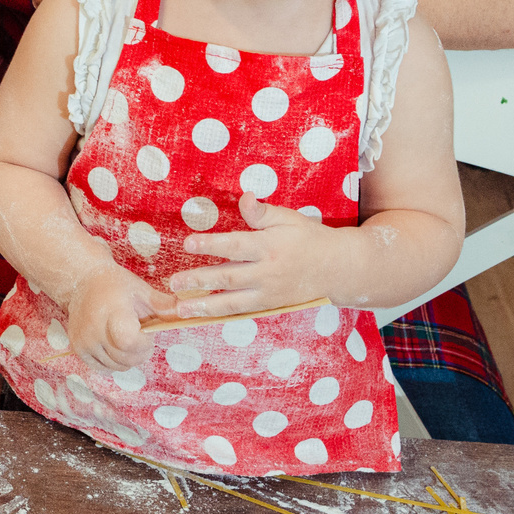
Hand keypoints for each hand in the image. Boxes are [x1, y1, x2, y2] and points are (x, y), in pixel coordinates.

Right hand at [63, 263, 166, 370]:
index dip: (143, 344)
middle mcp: (94, 329)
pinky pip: (102, 368)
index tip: (145, 333)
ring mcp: (83, 341)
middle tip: (139, 336)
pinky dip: (113, 362)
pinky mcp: (77, 348)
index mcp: (113, 312)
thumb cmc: (116, 285)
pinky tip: (114, 345)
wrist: (82, 281)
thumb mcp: (142, 291)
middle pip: (125, 359)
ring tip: (125, 338)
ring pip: (116, 367)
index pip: (129, 342)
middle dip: (140, 353)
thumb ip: (164, 306)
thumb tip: (187, 313)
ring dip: (127, 359)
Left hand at [173, 193, 365, 317]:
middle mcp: (267, 273)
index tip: (187, 244)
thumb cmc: (309, 239)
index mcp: (270, 247)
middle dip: (199, 280)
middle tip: (174, 281)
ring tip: (180, 307)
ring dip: (204, 306)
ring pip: (232, 301)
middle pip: (228, 277)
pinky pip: (242, 311)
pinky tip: (201, 315)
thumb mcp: (289, 219)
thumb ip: (263, 213)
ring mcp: (268, 293)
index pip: (235, 246)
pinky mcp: (269, 305)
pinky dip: (220, 314)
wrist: (338, 269)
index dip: (211, 245)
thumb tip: (245, 199)